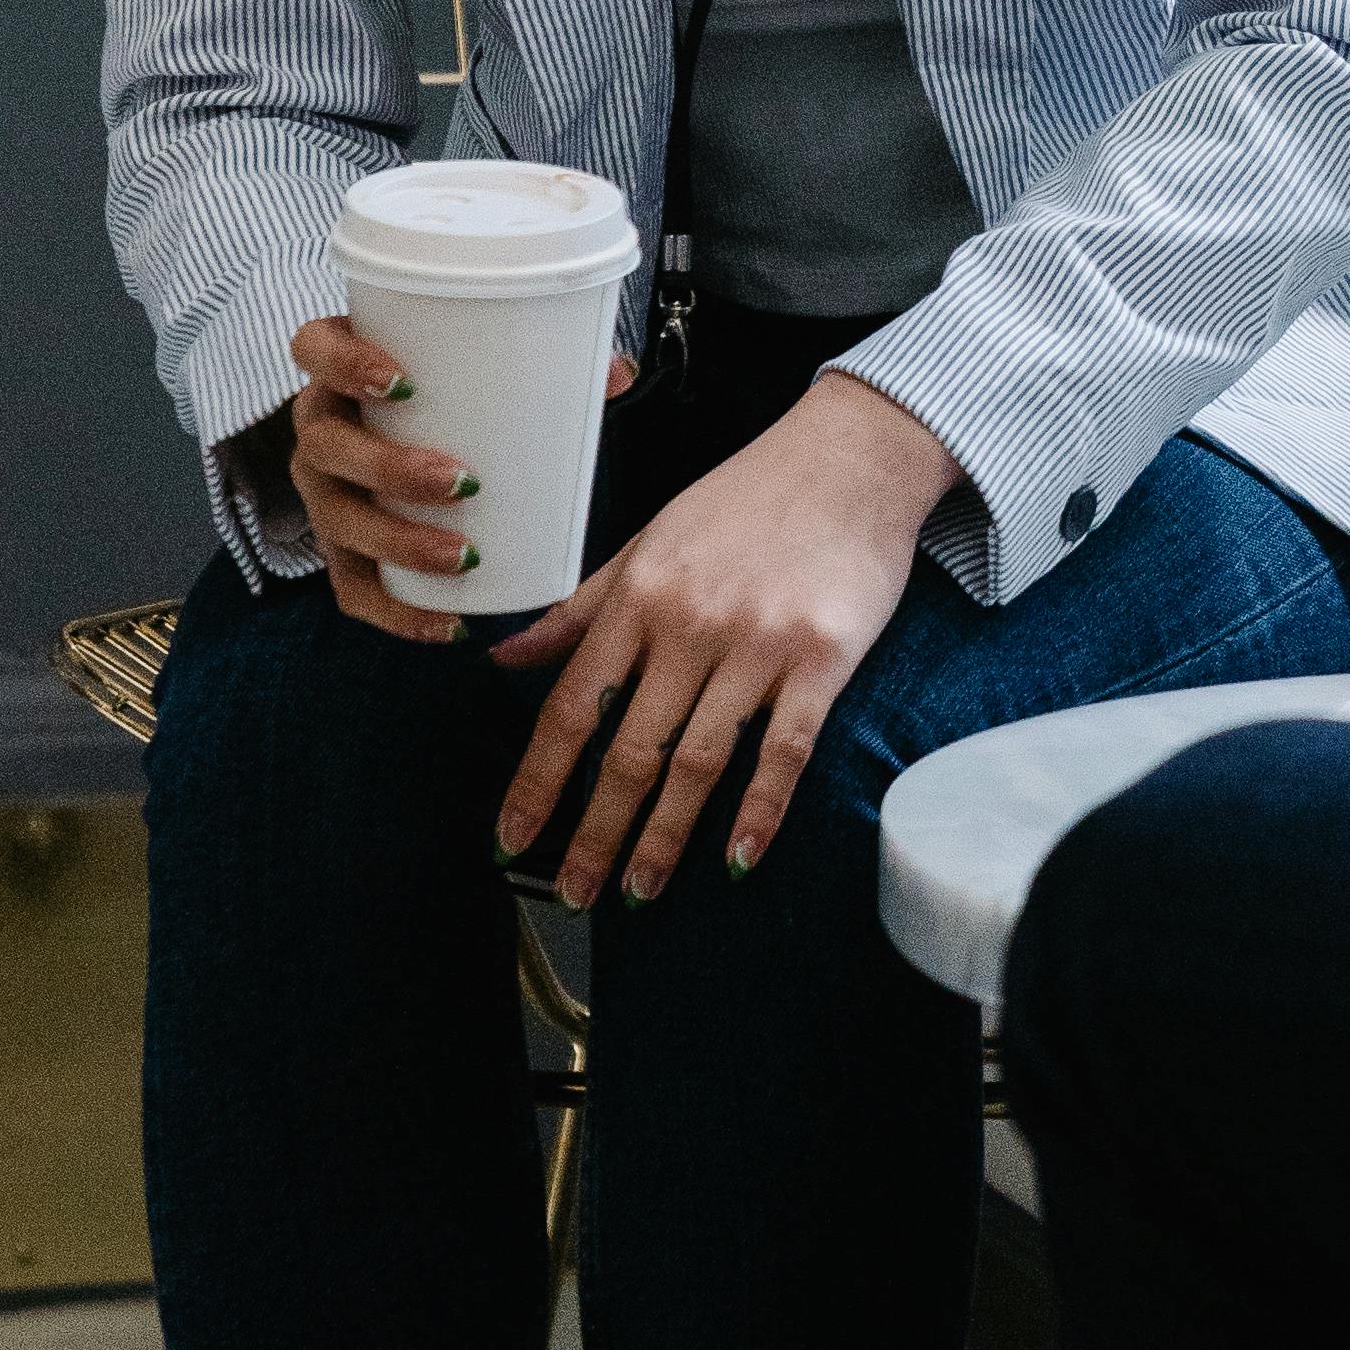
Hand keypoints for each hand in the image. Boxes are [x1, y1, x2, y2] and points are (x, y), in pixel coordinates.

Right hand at [266, 312, 630, 637]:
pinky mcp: (338, 552)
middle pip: (326, 444)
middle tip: (460, 482)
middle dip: (388, 467)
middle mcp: (320, 430)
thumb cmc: (447, 401)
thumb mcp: (486, 374)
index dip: (343, 362)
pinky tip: (446, 623)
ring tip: (463, 556)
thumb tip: (617, 372)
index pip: (313, 348)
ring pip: (337, 521)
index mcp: (342, 370)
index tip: (399, 381)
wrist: (403, 450)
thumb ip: (550, 366)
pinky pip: (352, 589)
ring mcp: (322, 494)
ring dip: (398, 542)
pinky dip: (398, 612)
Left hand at [489, 368, 961, 905]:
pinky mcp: (823, 658)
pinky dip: (760, 810)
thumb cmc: (746, 498)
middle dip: (596, 832)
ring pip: (699, 761)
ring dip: (665, 837)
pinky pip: (785, 749)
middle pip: (630, 750)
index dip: (537, 782)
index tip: (511, 839)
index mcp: (638, 597)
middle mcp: (689, 624)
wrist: (850, 457)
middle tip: (578, 892)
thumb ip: (576, 609)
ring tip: (641, 891)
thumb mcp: (646, 540)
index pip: (572, 707)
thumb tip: (499, 656)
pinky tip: (736, 857)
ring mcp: (758, 644)